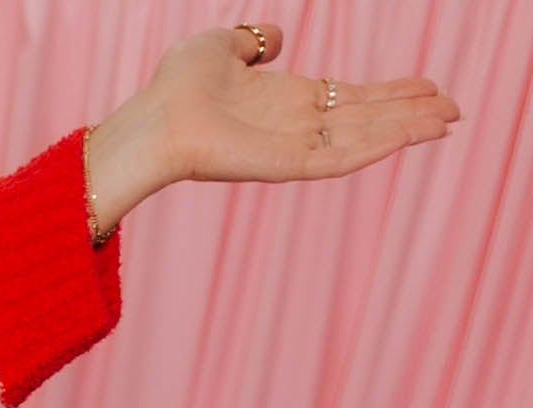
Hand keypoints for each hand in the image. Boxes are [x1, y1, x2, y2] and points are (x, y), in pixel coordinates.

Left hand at [83, 23, 460, 230]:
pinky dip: (377, 147)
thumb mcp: (222, 46)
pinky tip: (409, 134)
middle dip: (411, 112)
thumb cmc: (178, 85)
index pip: (352, 97)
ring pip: (364, 140)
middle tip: (453, 108)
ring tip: (446, 121)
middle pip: (368, 118)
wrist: (155, 119)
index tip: (427, 85)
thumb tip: (276, 38)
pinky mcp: (287, 166)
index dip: (391, 91)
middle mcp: (297, 125)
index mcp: (288, 100)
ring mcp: (295, 147)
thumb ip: (254, 42)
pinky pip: (340, 160)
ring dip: (407, 130)